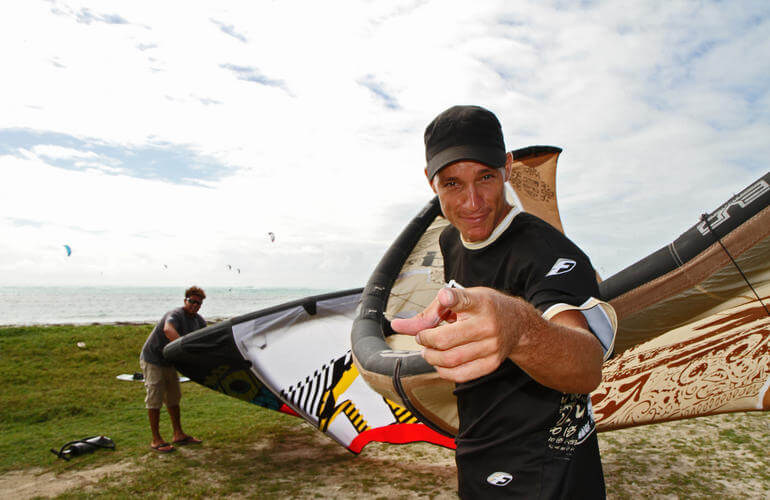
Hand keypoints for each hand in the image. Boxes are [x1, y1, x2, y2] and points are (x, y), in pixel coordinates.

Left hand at [391, 287, 528, 382]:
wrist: (517, 323)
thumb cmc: (485, 308)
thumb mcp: (462, 299)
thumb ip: (431, 311)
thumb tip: (399, 325)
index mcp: (480, 303)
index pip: (464, 300)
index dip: (451, 299)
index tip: (444, 297)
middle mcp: (487, 325)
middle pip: (446, 339)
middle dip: (425, 340)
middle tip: (422, 337)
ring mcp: (491, 347)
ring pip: (450, 359)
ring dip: (431, 357)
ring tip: (429, 350)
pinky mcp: (491, 364)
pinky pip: (461, 374)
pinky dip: (443, 371)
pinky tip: (440, 362)